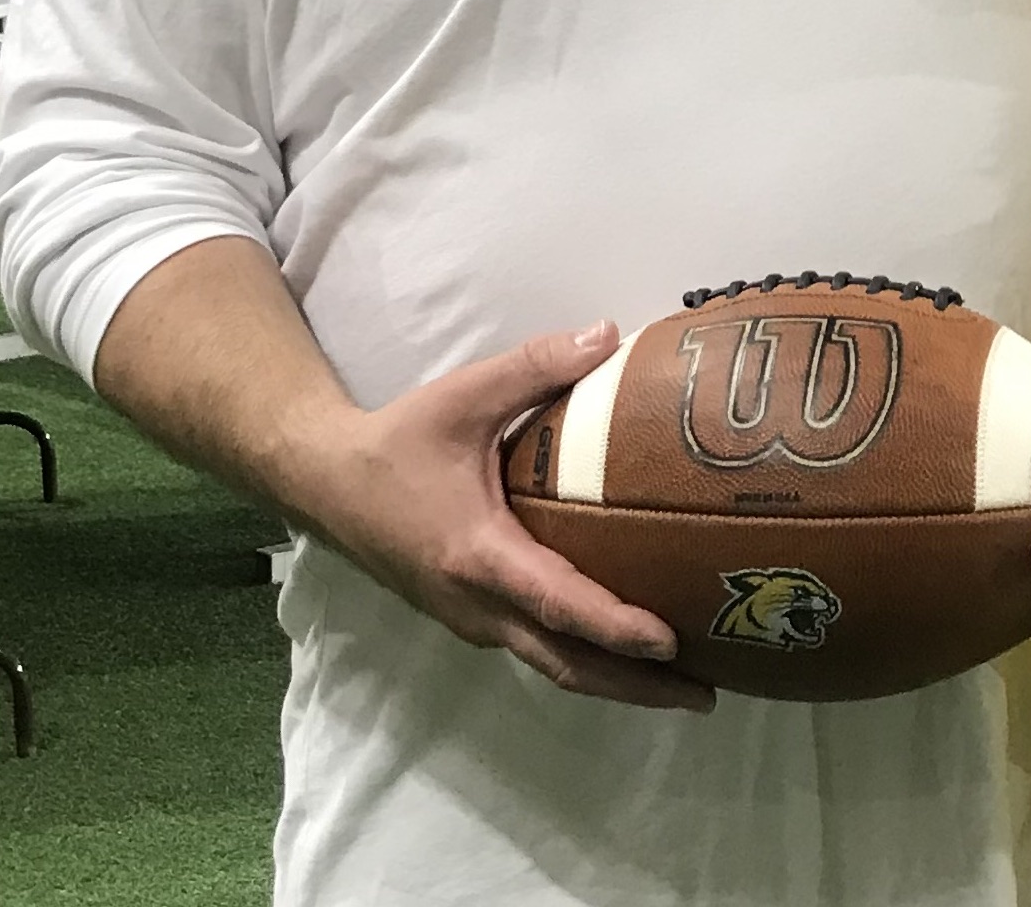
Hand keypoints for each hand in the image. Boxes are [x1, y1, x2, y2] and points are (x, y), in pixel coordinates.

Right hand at [282, 321, 715, 711]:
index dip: (615, 626)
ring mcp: (472, 620)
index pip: (557, 603)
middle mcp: (478, 604)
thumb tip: (609, 336)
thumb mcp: (463, 395)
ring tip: (682, 684)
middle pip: (567, 663)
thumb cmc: (396, 443)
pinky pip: (536, 649)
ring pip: (552, 664)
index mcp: (479, 555)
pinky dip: (585, 659)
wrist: (324, 484)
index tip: (670, 641)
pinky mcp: (470, 618)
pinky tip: (624, 648)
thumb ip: (535, 367)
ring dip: (616, 681)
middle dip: (636, 685)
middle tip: (706, 695)